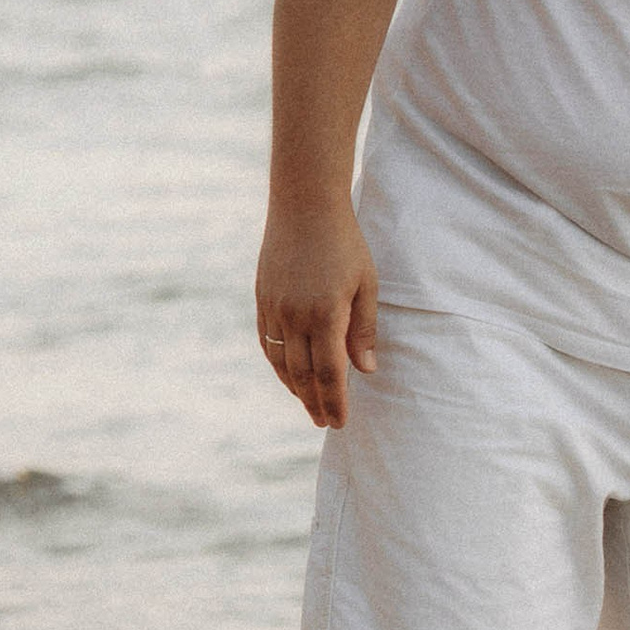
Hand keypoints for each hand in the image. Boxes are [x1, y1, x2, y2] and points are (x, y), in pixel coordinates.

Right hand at [255, 204, 378, 428]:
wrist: (303, 206)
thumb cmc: (345, 244)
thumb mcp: (366, 286)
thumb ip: (364, 330)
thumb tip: (365, 371)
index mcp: (325, 316)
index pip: (330, 374)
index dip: (335, 402)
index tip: (340, 423)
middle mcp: (294, 317)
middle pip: (303, 375)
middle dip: (315, 403)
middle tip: (325, 423)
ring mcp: (274, 308)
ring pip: (281, 362)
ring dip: (295, 388)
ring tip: (309, 405)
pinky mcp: (262, 299)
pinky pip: (268, 342)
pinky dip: (278, 364)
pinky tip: (289, 374)